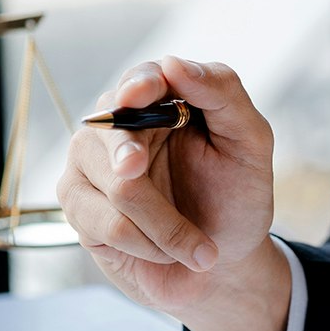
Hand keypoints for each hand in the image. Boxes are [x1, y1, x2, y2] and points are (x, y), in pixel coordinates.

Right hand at [57, 56, 291, 330]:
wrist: (225, 267)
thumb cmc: (237, 200)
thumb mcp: (250, 144)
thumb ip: (223, 94)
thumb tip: (173, 63)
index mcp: (160, 100)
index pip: (140, 80)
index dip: (138, 87)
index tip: (136, 96)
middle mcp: (117, 126)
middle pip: (117, 133)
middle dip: (143, 170)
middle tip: (138, 172)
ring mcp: (91, 166)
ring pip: (119, 188)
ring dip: (169, 227)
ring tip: (198, 246)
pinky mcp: (80, 209)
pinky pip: (109, 226)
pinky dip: (151, 246)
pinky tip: (166, 252)